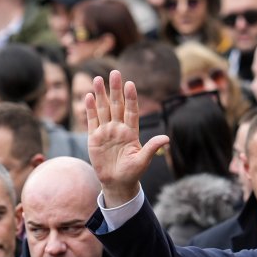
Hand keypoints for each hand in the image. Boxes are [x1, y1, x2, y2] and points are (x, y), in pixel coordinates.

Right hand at [86, 70, 169, 206]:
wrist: (117, 183)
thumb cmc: (132, 173)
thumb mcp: (143, 161)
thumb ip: (152, 148)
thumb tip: (166, 138)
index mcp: (131, 132)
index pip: (131, 111)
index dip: (131, 98)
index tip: (130, 84)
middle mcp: (119, 128)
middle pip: (116, 105)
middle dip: (115, 90)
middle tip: (114, 72)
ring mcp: (106, 132)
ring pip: (103, 109)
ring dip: (100, 95)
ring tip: (98, 79)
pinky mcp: (95, 138)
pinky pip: (92, 121)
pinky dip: (90, 109)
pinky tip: (89, 96)